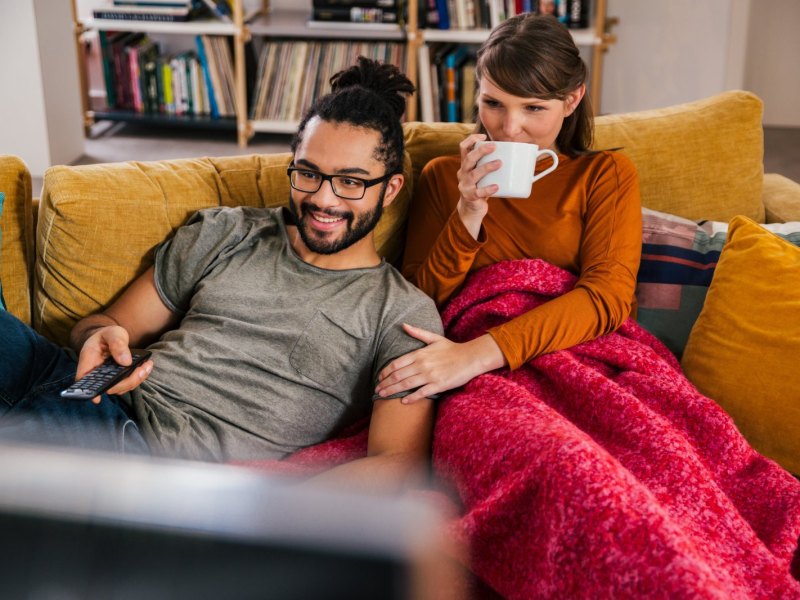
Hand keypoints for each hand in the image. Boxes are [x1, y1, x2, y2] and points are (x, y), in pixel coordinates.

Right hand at [76, 325, 153, 403]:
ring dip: (136, 379)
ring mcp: (108, 378)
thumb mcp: (113, 333)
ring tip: (147, 365)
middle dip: (127, 382)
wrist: (112, 337)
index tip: (97, 399)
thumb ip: (117, 344)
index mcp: (88, 360)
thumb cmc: (109, 335)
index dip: (89, 391)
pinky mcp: (119, 379)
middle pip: (108, 387)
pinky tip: (147, 366)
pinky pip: (128, 383)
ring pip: (121, 388)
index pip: (83, 379)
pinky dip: (139, 377)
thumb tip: (126, 362)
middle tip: (142, 369)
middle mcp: (97, 373)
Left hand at [376, 324, 506, 403]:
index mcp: (419, 353)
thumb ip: (417, 332)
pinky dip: (410, 398)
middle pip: (397, 376)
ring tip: (382, 395)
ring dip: (392, 391)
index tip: (379, 377)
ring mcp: (429, 376)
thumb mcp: (434, 338)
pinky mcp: (438, 385)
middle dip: (385, 383)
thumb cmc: (452, 348)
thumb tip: (403, 325)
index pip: (396, 364)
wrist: (470, 358)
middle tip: (377, 389)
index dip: (385, 372)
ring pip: (405, 385)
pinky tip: (403, 402)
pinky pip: (421, 393)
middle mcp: (422, 365)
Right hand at [456, 134, 500, 238]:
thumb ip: (495, 163)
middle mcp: (463, 173)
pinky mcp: (470, 197)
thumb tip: (527, 155)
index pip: (464, 147)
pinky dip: (488, 189)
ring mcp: (465, 185)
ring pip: (474, 174)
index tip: (484, 137)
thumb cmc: (482, 187)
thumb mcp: (484, 174)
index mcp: (466, 165)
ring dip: (487, 167)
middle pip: (469, 159)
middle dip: (481, 151)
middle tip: (494, 146)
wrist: (472, 209)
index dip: (472, 139)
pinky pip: (478, 192)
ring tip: (499, 163)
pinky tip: (496, 187)